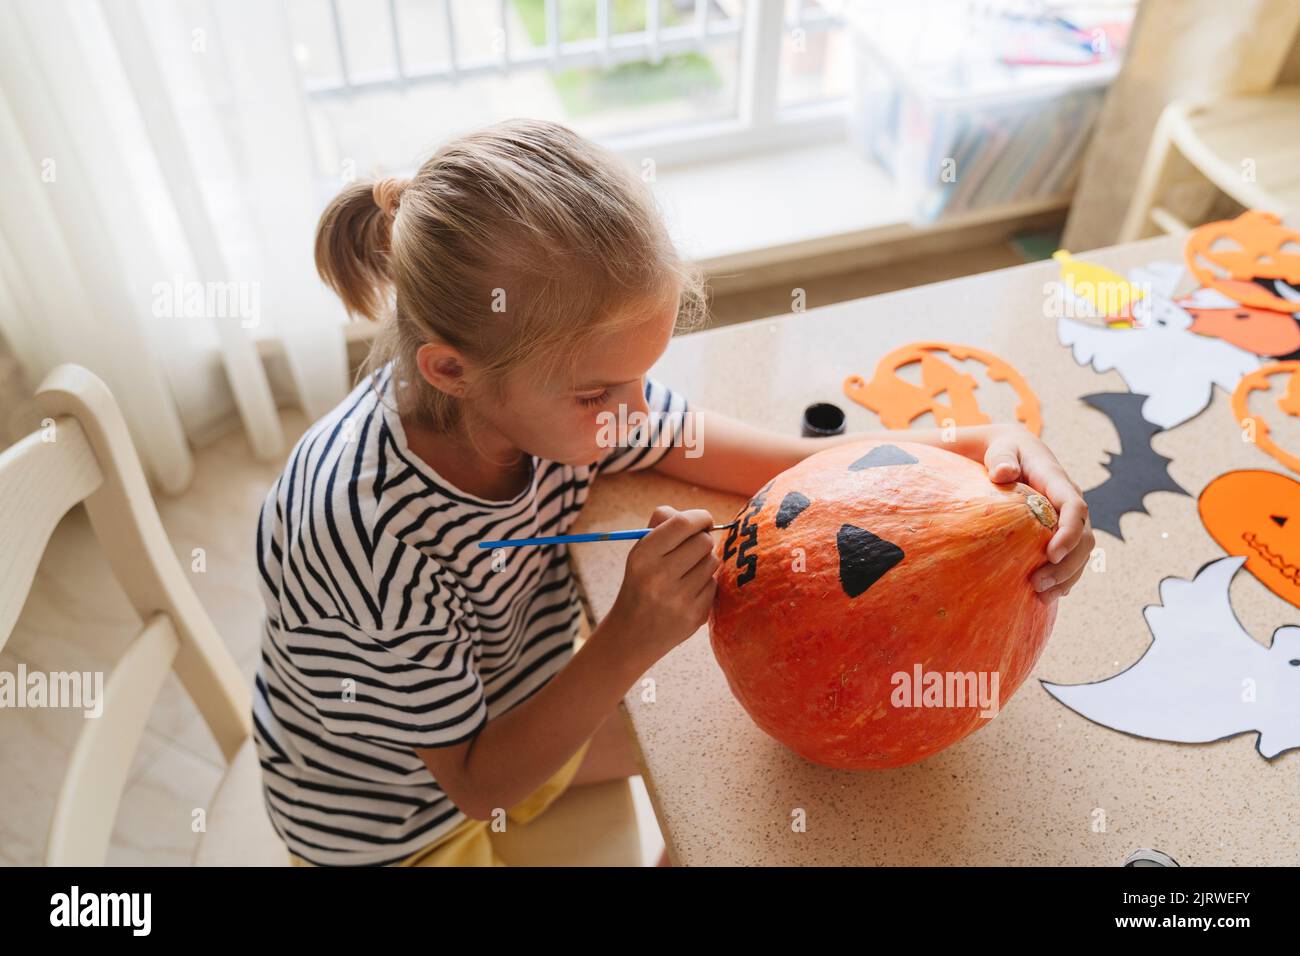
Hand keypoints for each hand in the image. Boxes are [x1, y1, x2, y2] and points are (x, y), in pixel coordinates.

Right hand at [609, 506, 718, 660]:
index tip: (704, 520)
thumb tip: (700, 518)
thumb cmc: (641, 582)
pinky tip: (689, 592)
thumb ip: (663, 524)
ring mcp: (679, 598)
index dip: (701, 517)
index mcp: (643, 556)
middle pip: (704, 541)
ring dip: (704, 563)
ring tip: (687, 572)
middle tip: (693, 549)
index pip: (683, 523)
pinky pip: (714, 585)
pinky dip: (705, 584)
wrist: (632, 634)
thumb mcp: (640, 552)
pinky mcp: (695, 616)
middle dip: (702, 541)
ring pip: (712, 562)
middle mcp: (659, 576)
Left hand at [979, 425, 1093, 602]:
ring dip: (1066, 577)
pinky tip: (1048, 596)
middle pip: (1084, 537)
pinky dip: (1063, 579)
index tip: (1050, 555)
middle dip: (1067, 565)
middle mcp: (1070, 504)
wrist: (1013, 455)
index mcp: (1058, 483)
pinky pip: (1072, 559)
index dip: (1069, 533)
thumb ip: (1002, 459)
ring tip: (1041, 597)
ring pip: (1081, 554)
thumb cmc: (1005, 453)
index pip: (1075, 508)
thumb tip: (1002, 473)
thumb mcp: (1002, 451)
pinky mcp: (1061, 534)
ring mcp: (1069, 521)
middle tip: (1038, 585)